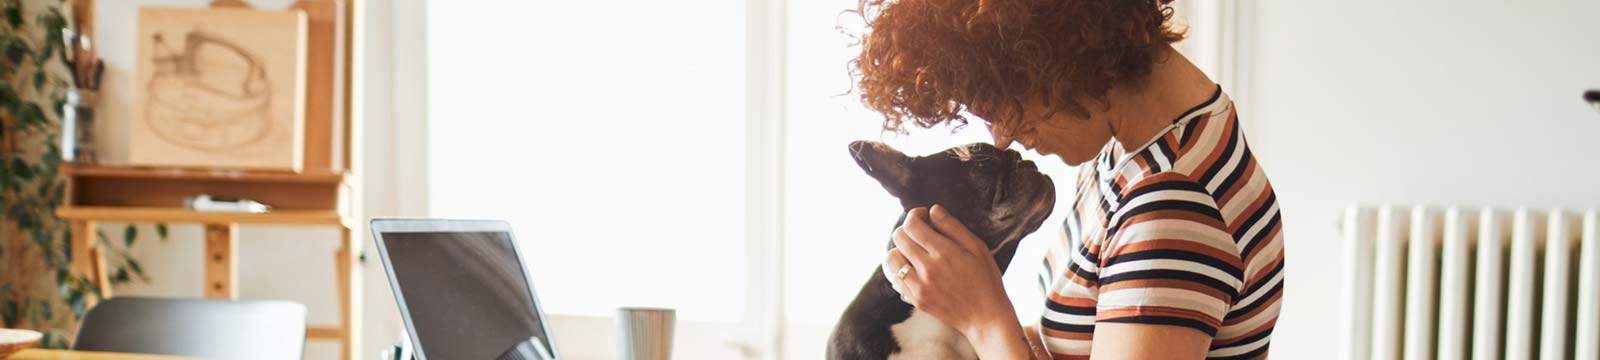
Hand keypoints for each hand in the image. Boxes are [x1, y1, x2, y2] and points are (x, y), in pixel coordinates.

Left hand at [883, 205, 1017, 338]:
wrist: (986, 317)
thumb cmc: (985, 279)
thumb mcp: (977, 247)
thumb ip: (953, 227)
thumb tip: (933, 210)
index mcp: (944, 252)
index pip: (912, 225)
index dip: (914, 215)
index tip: (923, 215)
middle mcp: (928, 269)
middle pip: (898, 238)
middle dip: (906, 229)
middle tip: (919, 232)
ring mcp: (919, 287)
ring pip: (891, 259)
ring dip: (898, 250)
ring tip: (912, 251)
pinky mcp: (916, 300)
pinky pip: (895, 279)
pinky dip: (900, 270)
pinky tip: (913, 268)